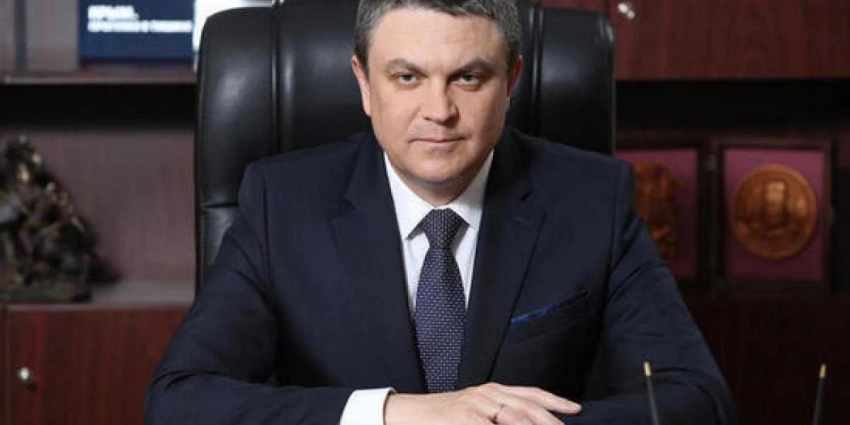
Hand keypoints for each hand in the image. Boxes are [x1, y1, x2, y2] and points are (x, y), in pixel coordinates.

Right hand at [384, 382, 580, 424]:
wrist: (405, 414)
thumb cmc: (441, 417)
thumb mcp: (472, 411)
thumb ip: (497, 416)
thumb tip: (523, 421)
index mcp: (490, 391)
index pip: (529, 394)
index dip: (554, 402)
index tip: (575, 410)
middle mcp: (486, 395)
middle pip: (528, 406)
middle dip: (551, 420)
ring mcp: (475, 408)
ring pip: (515, 418)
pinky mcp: (465, 420)